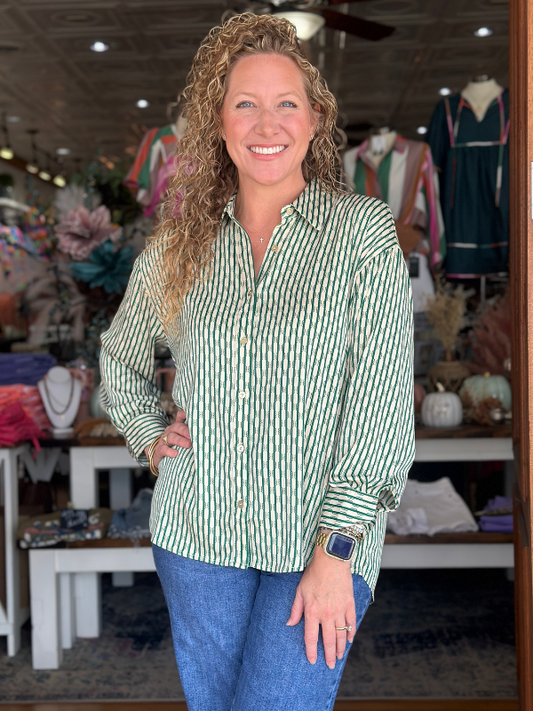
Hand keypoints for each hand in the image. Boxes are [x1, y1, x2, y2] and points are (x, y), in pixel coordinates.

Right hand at [144, 410, 191, 468]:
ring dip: (180, 441)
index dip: (185, 414)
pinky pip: (163, 449)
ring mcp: (164, 440)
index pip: (180, 416)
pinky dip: (169, 451)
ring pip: (171, 437)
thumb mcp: (183, 437)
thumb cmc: (175, 445)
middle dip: (185, 431)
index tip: (194, 417)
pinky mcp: (159, 450)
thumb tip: (206, 431)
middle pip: (177, 426)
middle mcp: (170, 431)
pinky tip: (176, 453)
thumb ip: (191, 433)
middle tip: (193, 436)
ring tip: (188, 444)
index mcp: (177, 426)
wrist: (160, 454)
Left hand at [286, 543, 355, 668]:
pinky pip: (351, 622)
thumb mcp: (300, 590)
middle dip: (329, 655)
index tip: (313, 661)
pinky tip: (350, 639)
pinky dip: (351, 632)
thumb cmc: (314, 574)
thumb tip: (289, 624)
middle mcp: (327, 614)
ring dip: (340, 647)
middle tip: (331, 665)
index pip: (311, 638)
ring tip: (339, 656)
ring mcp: (340, 610)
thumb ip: (296, 609)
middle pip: (328, 640)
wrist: (331, 560)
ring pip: (341, 634)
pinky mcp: (349, 604)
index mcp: (312, 612)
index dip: (311, 651)